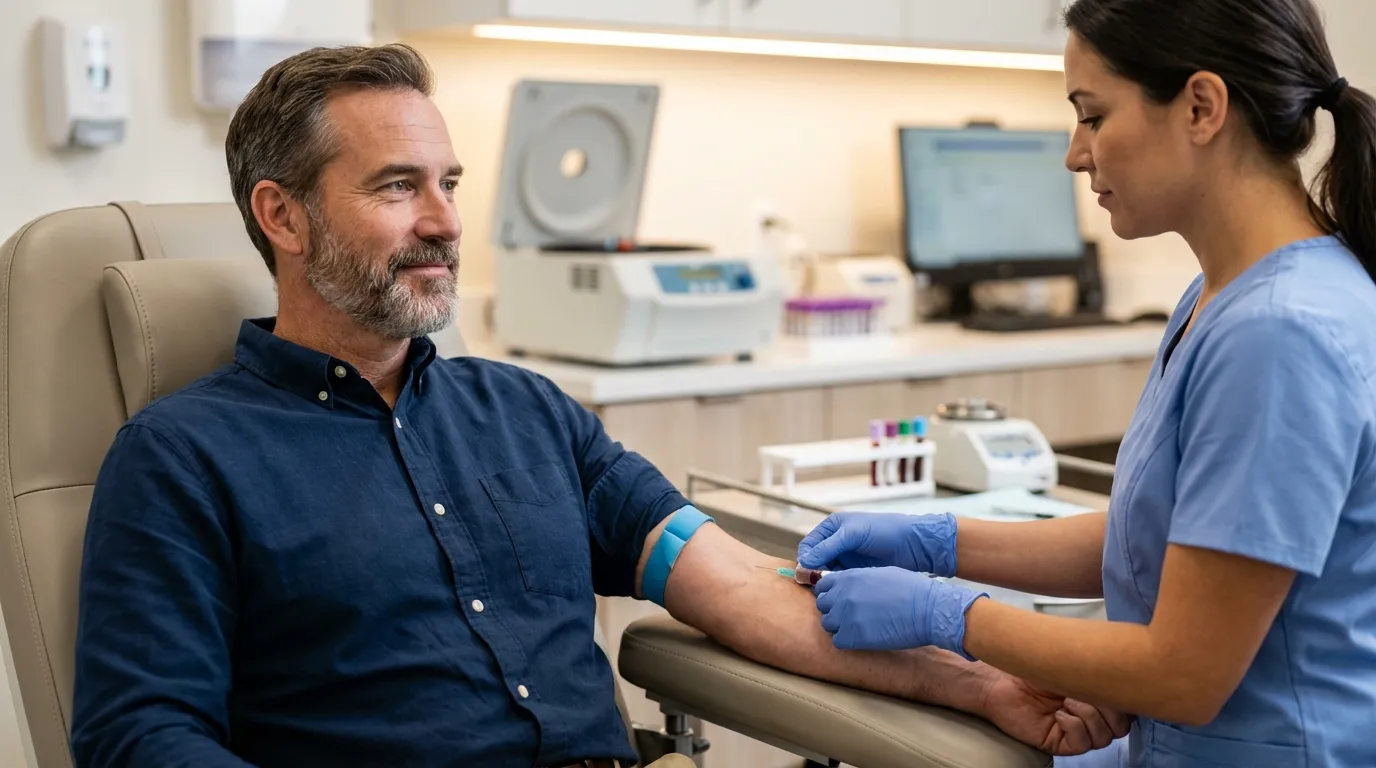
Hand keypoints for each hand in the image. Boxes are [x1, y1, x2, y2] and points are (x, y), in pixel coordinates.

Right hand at [797, 512, 957, 575]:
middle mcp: (836, 542)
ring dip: (824, 580)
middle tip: (817, 584)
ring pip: (825, 572)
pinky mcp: (855, 572)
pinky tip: (840, 590)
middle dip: (814, 571)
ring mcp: (846, 558)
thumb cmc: (884, 531)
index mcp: (832, 527)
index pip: (809, 544)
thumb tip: (805, 561)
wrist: (913, 545)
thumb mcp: (853, 534)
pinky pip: (838, 580)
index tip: (806, 572)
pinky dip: (836, 585)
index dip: (805, 558)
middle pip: (814, 560)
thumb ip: (829, 546)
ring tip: (829, 588)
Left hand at [814, 566, 985, 656]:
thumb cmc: (910, 590)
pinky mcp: (854, 636)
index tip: (839, 599)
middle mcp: (842, 595)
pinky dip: (847, 640)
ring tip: (859, 626)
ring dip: (839, 625)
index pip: (823, 586)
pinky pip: (838, 640)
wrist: (927, 610)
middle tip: (851, 614)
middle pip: (822, 605)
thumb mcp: (879, 574)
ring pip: (828, 623)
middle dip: (834, 609)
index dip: (830, 593)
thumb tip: (846, 586)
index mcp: (848, 577)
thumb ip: (857, 579)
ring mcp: (846, 616)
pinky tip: (862, 637)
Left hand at [981, 673, 1132, 755]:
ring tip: (1067, 700)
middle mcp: (1090, 716)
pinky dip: (1074, 726)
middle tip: (1086, 690)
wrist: (1001, 678)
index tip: (1110, 682)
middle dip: (1108, 707)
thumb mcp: (1071, 658)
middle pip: (1121, 726)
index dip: (1124, 698)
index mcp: (1097, 697)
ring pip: (1105, 737)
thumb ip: (1097, 661)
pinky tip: (1058, 713)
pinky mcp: (1060, 743)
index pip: (1128, 708)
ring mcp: (1076, 731)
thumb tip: (1123, 658)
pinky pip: (1082, 744)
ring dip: (1090, 715)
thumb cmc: (1033, 665)